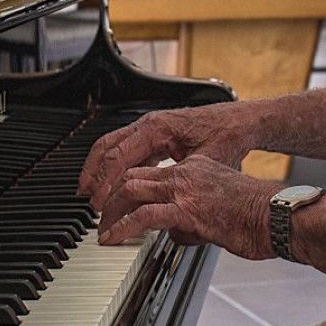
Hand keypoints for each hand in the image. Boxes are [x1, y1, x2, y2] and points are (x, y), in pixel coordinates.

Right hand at [77, 102, 260, 209]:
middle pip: (108, 146)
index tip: (99, 202)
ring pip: (113, 147)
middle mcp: (150, 125)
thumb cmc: (228, 135)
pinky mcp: (155, 137)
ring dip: (99, 169)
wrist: (241, 121)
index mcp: (158, 127)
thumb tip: (166, 203)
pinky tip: (113, 186)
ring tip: (90, 194)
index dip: (107, 181)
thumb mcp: (207, 161)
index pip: (121, 155)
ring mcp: (151, 129)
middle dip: (93, 173)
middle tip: (84, 199)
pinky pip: (126, 150)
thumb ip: (182, 180)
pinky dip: (114, 167)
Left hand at [96, 155, 279, 258]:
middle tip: (100, 218)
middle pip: (133, 177)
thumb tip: (178, 234)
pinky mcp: (188, 209)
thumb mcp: (220, 210)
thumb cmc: (260, 217)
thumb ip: (194, 217)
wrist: (280, 216)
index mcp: (196, 168)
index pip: (150, 172)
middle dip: (111, 198)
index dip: (127, 188)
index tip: (117, 205)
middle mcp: (187, 173)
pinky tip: (113, 239)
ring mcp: (186, 190)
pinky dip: (123, 227)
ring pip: (132, 191)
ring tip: (102, 231)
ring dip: (110, 212)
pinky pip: (144, 216)